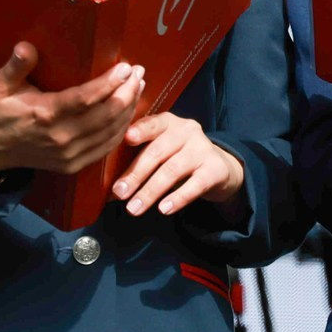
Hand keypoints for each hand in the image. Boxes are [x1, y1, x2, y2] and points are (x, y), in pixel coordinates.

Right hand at [0, 44, 143, 177]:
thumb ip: (15, 66)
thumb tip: (26, 47)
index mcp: (45, 114)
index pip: (86, 98)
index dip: (110, 83)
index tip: (126, 67)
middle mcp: (61, 137)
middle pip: (106, 115)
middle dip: (127, 92)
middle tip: (138, 72)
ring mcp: (68, 154)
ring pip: (110, 132)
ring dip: (128, 109)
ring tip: (138, 87)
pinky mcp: (71, 165)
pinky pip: (104, 149)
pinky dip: (121, 130)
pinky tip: (128, 114)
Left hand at [111, 111, 245, 216]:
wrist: (220, 168)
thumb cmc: (180, 158)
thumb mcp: (163, 150)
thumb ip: (140, 159)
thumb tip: (112, 188)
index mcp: (169, 123)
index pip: (153, 124)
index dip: (140, 130)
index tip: (126, 138)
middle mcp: (187, 131)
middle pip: (158, 152)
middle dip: (136, 174)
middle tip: (119, 193)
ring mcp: (203, 149)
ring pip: (172, 170)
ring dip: (150, 191)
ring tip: (134, 208)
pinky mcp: (215, 170)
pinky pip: (195, 185)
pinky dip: (177, 198)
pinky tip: (164, 209)